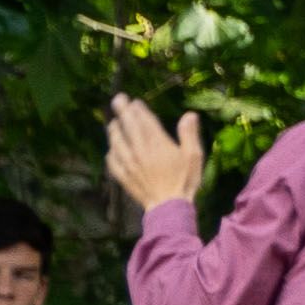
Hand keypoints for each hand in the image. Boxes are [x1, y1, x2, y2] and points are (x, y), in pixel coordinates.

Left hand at [101, 93, 201, 213]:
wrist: (168, 206)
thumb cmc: (184, 180)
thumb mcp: (194, 156)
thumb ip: (189, 134)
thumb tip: (189, 114)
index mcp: (156, 142)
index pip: (144, 120)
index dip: (138, 109)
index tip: (134, 101)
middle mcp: (138, 149)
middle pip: (127, 126)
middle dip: (122, 111)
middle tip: (117, 99)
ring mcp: (128, 162)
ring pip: (116, 141)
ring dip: (114, 129)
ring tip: (113, 122)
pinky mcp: (122, 175)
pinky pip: (112, 159)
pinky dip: (111, 151)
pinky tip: (112, 150)